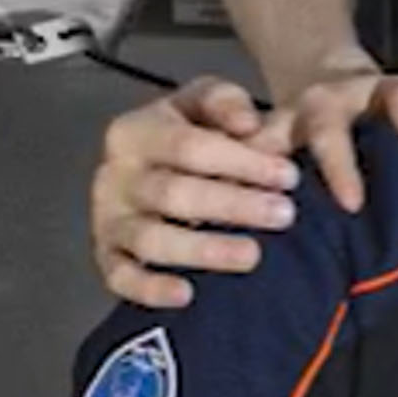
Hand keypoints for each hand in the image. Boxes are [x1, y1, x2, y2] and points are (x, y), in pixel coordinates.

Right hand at [90, 69, 397, 307]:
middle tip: (285, 215)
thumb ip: (226, 102)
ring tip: (254, 255)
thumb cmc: (195, 130)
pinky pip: (120, 277)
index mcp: (136, 131)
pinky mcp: (107, 255)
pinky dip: (149, 289)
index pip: (189, 146)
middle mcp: (114, 175)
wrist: (159, 164)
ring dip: (204, 249)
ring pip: (151, 239)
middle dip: (233, 205)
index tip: (290, 176)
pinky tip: (187, 295)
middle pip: (173, 194)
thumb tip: (246, 123)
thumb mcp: (208, 101)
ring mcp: (107, 218)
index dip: (241, 162)